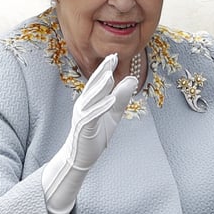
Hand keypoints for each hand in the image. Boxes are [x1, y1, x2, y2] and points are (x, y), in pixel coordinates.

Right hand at [42, 54, 136, 213]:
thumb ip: (121, 98)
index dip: (106, 68)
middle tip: (113, 56)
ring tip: (110, 74)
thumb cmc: (96, 135)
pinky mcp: (83, 127)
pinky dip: (102, 107)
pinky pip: (93, 115)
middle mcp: (84, 104)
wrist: (81, 158)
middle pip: (94, 85)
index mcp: (90, 100)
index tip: (115, 55)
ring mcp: (82, 115)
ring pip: (92, 98)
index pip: (99, 81)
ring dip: (101, 86)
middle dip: (103, 71)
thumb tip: (132, 79)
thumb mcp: (113, 115)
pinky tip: (111, 100)